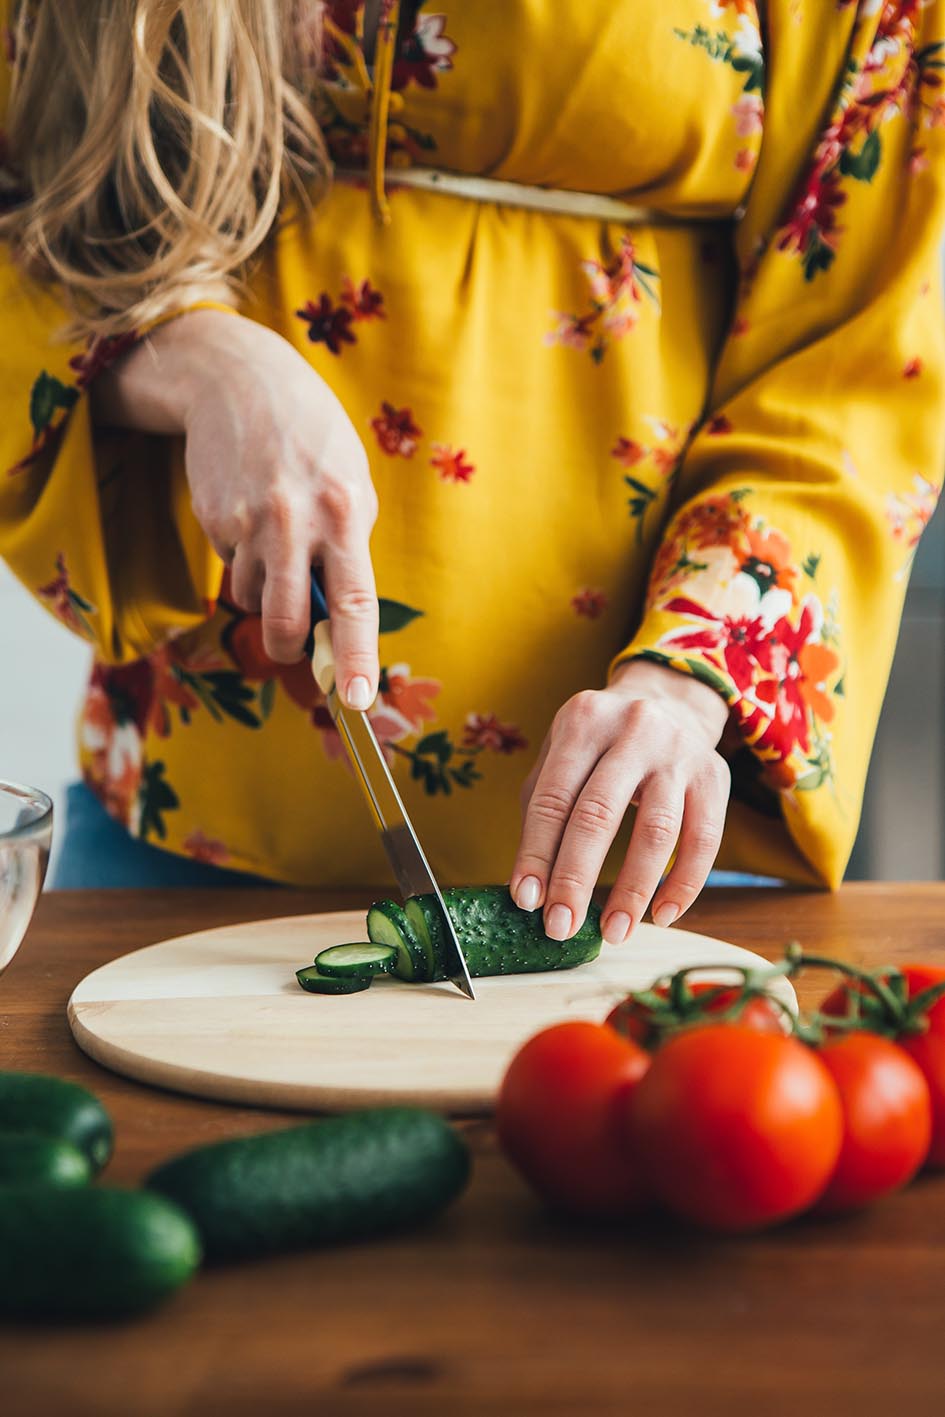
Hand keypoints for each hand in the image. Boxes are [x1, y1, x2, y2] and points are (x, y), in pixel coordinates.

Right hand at [91, 309, 379, 704]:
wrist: (241, 381)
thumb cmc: (312, 440)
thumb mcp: (350, 484)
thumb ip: (348, 546)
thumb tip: (337, 616)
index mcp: (343, 514)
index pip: (354, 601)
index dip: (356, 657)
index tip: (357, 699)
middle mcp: (294, 522)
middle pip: (284, 621)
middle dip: (287, 649)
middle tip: (291, 647)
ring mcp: (247, 522)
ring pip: (250, 599)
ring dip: (262, 591)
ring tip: (274, 541)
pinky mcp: (212, 517)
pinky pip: (229, 565)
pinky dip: (241, 556)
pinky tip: (249, 513)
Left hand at [510, 659, 731, 944]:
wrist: (671, 699)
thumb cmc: (603, 741)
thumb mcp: (563, 751)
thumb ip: (543, 806)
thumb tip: (530, 886)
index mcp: (583, 722)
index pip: (552, 797)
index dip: (536, 853)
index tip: (527, 901)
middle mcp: (633, 731)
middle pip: (599, 814)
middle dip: (576, 879)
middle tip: (560, 927)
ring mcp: (678, 753)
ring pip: (657, 832)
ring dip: (632, 891)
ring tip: (613, 932)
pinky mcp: (715, 776)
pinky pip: (704, 841)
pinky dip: (684, 885)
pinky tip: (661, 915)